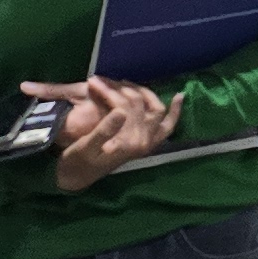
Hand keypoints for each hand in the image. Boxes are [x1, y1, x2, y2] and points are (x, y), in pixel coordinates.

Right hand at [39, 77, 175, 189]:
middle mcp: (143, 142)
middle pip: (140, 104)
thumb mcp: (86, 146)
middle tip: (105, 80)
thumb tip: (120, 111)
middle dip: (122, 89)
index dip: (109, 91)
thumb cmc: (78, 161)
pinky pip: (167, 126)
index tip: (93, 81)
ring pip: (156, 109)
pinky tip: (179, 97)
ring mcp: (148, 143)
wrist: (78, 178)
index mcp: (129, 142)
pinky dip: (174, 112)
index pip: (124, 106)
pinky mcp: (147, 143)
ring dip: (143, 93)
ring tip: (124, 82)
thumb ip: (105, 130)